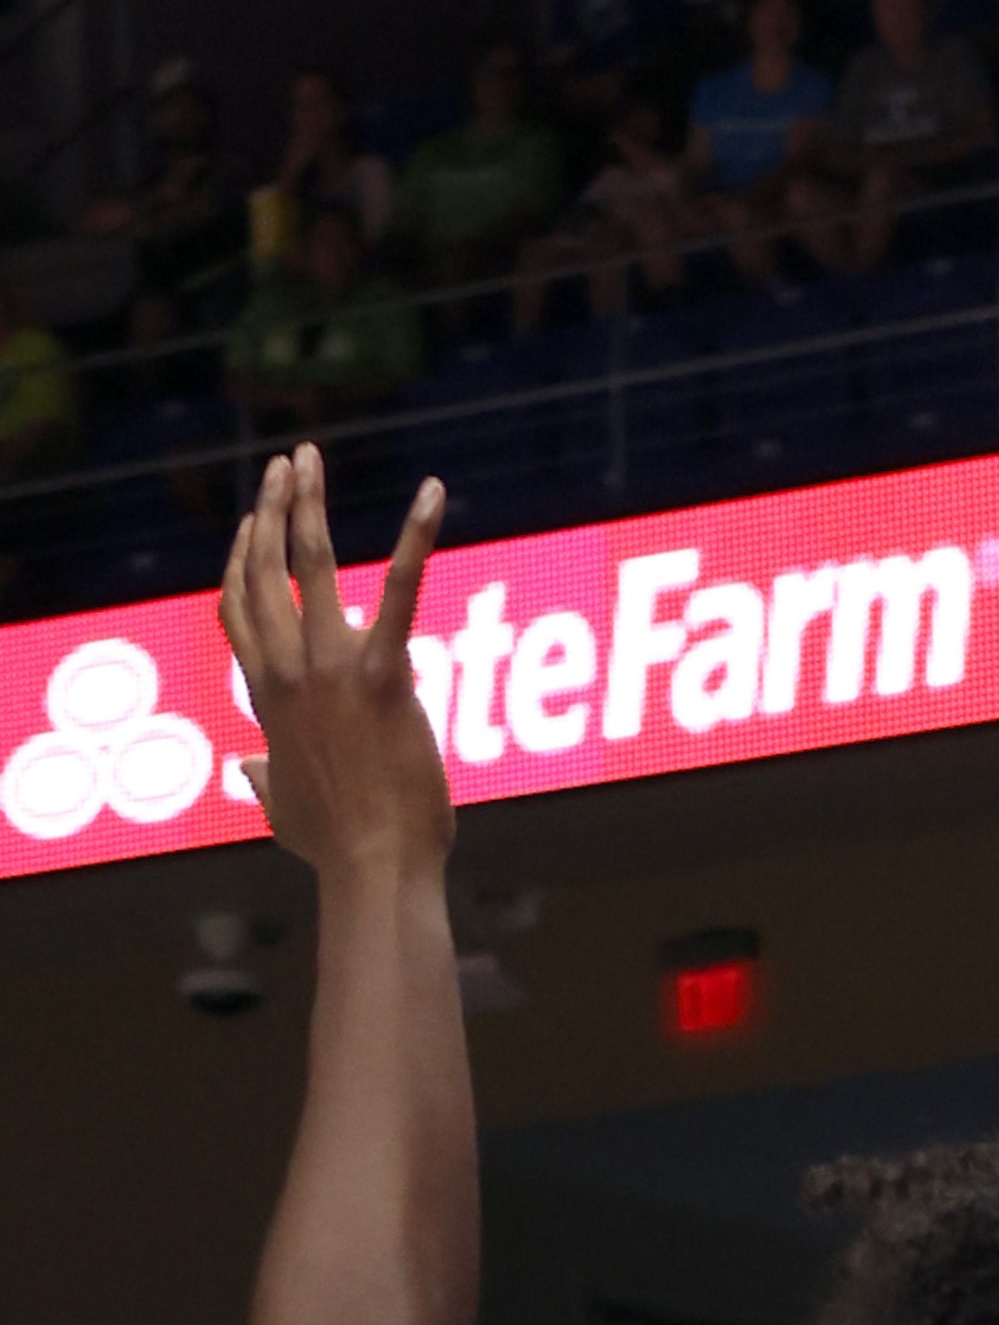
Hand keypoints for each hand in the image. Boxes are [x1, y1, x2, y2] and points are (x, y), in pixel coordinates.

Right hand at [217, 446, 453, 879]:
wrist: (375, 865)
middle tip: (285, 464)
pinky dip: (418, 537)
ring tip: (308, 459)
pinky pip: (402, 590)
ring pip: (307, 568)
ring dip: (307, 505)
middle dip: (270, 511)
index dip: (241, 563)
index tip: (250, 524)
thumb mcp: (284, 808)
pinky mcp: (385, 674)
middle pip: (262, 575)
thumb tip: (249, 768)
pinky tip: (434, 492)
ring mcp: (331, 670)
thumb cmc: (339, 847)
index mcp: (268, 700)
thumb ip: (264, 780)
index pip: (239, 614)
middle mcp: (287, 674)